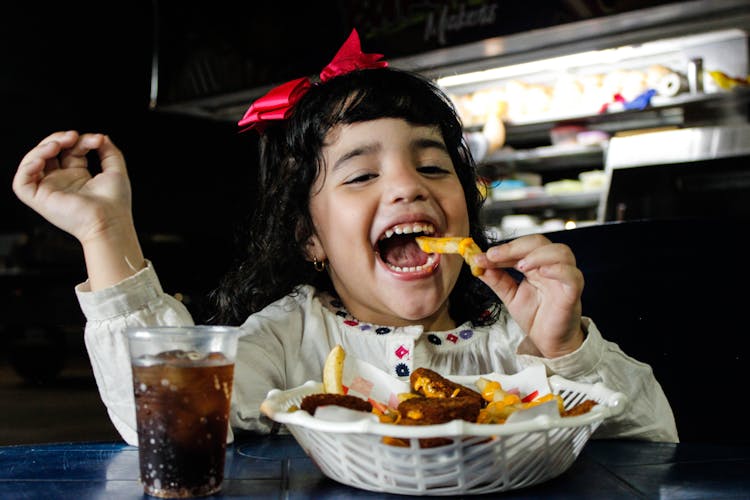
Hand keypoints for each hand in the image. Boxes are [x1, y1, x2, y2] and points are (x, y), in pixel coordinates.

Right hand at [12, 130, 132, 244]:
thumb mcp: (115, 170)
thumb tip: (101, 137)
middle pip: (48, 153)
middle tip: (73, 136)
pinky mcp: (39, 200)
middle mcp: (61, 182)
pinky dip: (27, 167)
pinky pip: (21, 183)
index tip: (97, 140)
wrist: (110, 221)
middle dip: (58, 139)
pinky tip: (42, 159)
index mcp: (78, 176)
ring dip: (41, 148)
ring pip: (32, 163)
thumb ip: (109, 151)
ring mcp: (49, 190)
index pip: (70, 150)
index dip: (80, 140)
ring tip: (59, 144)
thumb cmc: (115, 203)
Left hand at [473, 234, 584, 357]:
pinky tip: (543, 272)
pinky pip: (572, 275)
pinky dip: (559, 270)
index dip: (501, 250)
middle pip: (539, 242)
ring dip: (537, 254)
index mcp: (536, 265)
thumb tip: (478, 265)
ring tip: (520, 265)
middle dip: (514, 247)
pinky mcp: (573, 292)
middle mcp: (551, 267)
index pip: (520, 247)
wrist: (549, 342)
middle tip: (494, 256)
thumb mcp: (509, 296)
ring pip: (561, 252)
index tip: (480, 257)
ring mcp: (564, 278)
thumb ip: (497, 280)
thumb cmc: (535, 316)